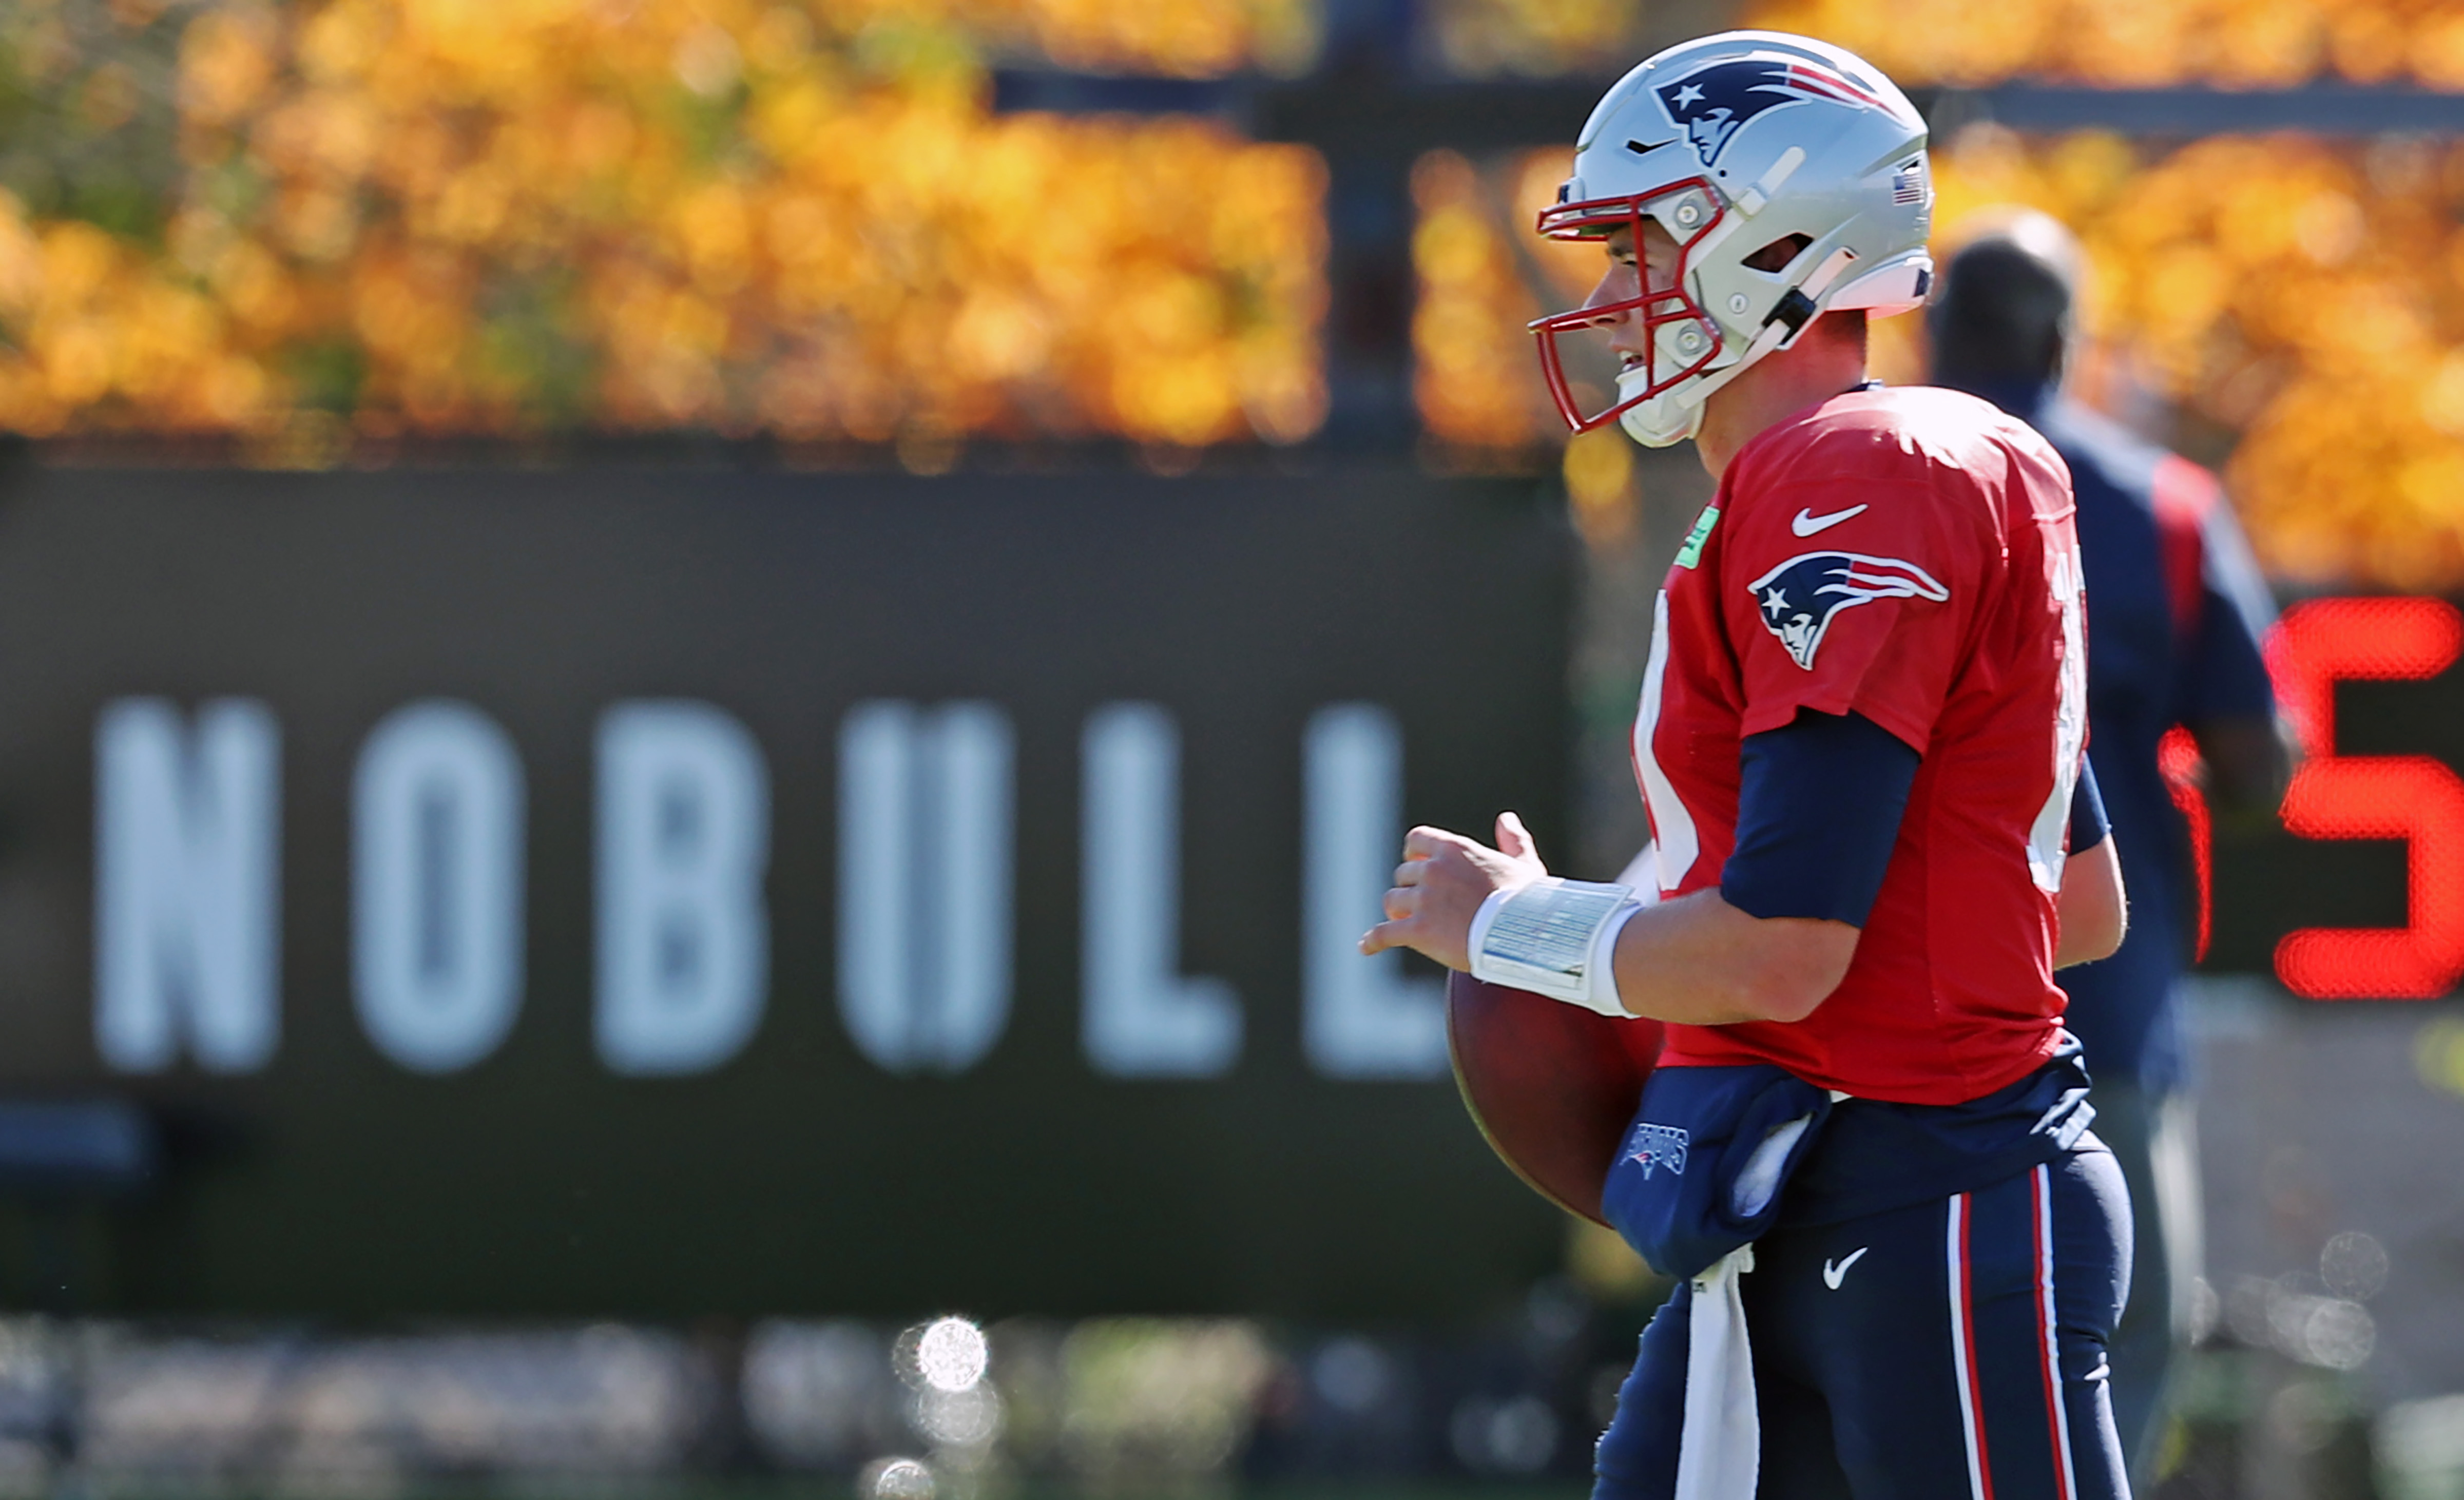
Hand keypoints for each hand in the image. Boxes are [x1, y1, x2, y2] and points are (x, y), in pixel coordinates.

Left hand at [1359, 812, 1549, 970]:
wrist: (1524, 935)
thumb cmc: (1528, 903)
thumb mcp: (1525, 865)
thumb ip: (1513, 840)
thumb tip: (1506, 819)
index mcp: (1455, 849)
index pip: (1416, 841)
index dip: (1415, 856)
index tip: (1421, 867)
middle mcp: (1434, 870)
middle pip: (1403, 875)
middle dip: (1410, 889)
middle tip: (1422, 906)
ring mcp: (1423, 900)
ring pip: (1392, 901)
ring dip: (1397, 913)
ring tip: (1406, 925)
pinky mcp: (1418, 931)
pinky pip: (1384, 934)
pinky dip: (1373, 941)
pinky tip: (1366, 947)